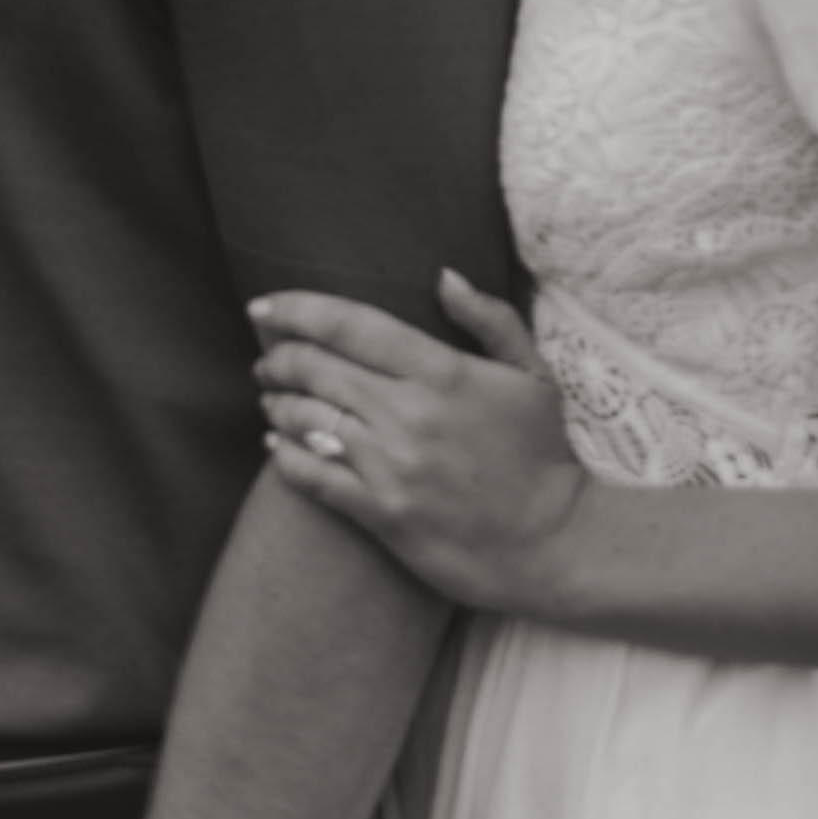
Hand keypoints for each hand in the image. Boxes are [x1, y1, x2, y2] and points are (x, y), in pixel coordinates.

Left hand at [250, 270, 589, 615]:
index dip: (297, 310)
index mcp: (443, 372)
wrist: (554, 541)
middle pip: (318, 369)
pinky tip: (274, 447)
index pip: (351, 325)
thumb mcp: (532, 375)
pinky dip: (284, 458)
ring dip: (278, 404)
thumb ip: (490, 319)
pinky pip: (314, 478)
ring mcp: (393, 466)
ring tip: (271, 399)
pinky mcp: (383, 514)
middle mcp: (410, 413)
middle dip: (279, 359)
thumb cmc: (542, 455)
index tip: (263, 308)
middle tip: (268, 360)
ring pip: (308, 420)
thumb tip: (444, 277)